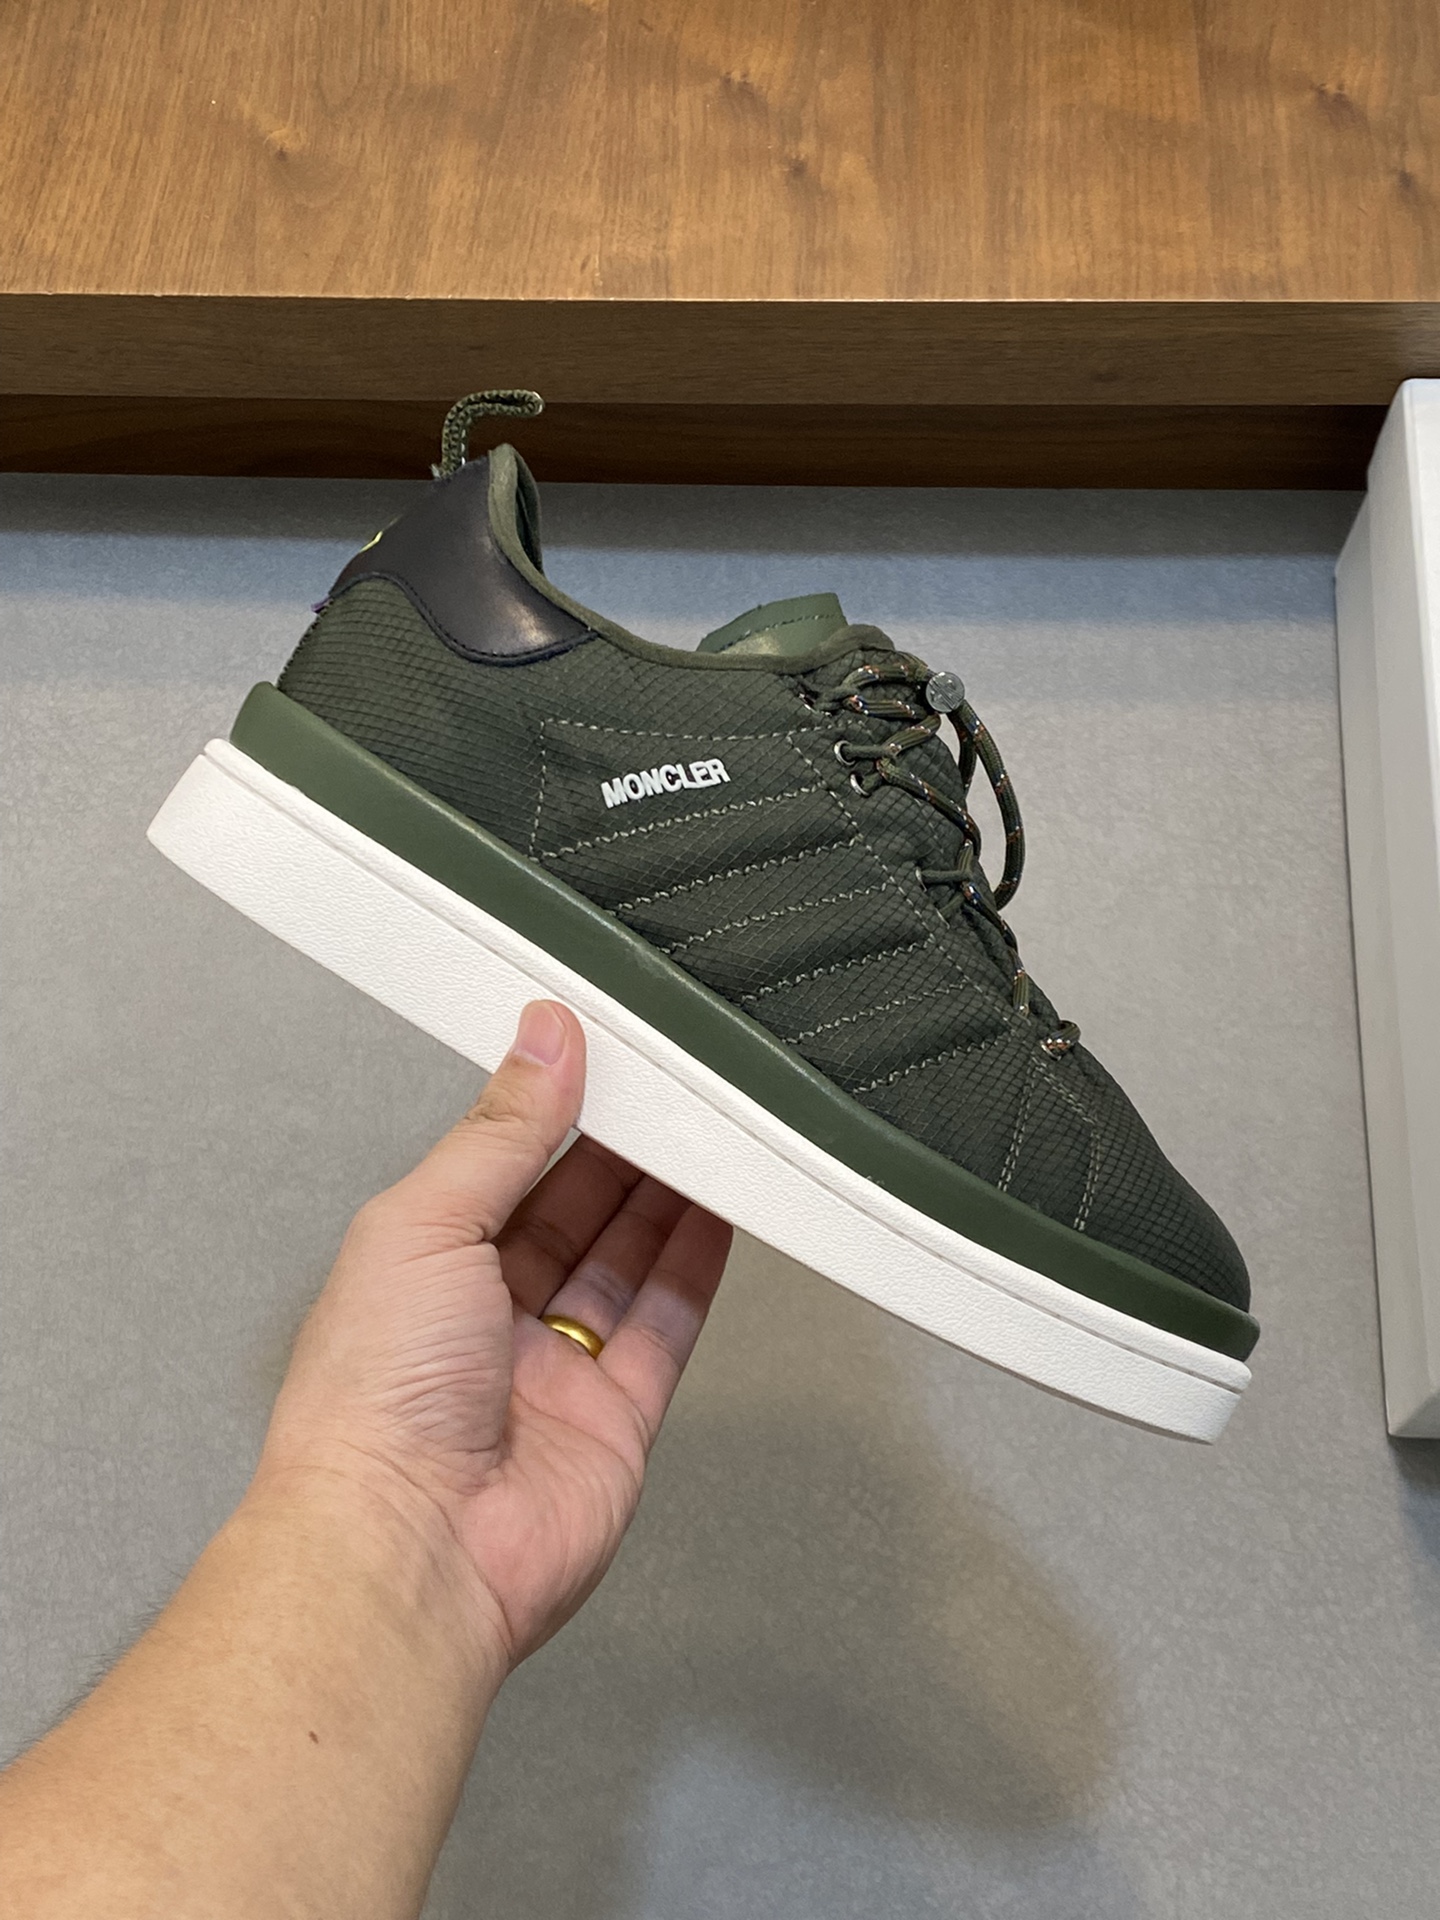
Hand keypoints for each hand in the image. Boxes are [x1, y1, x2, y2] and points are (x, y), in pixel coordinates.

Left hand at [256, 1001, 731, 1665]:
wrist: (410, 1547)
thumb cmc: (374, 1402)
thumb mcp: (425, 1223)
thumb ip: (499, 1132)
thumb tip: (543, 1040)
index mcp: (420, 1264)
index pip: (504, 1166)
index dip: (555, 1110)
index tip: (606, 1055)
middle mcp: (484, 1317)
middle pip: (573, 1210)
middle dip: (624, 1149)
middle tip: (676, 1087)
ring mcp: (553, 1370)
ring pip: (625, 1262)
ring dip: (669, 1197)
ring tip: (713, 1132)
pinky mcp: (615, 1418)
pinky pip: (666, 1327)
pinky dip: (698, 1268)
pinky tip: (724, 1215)